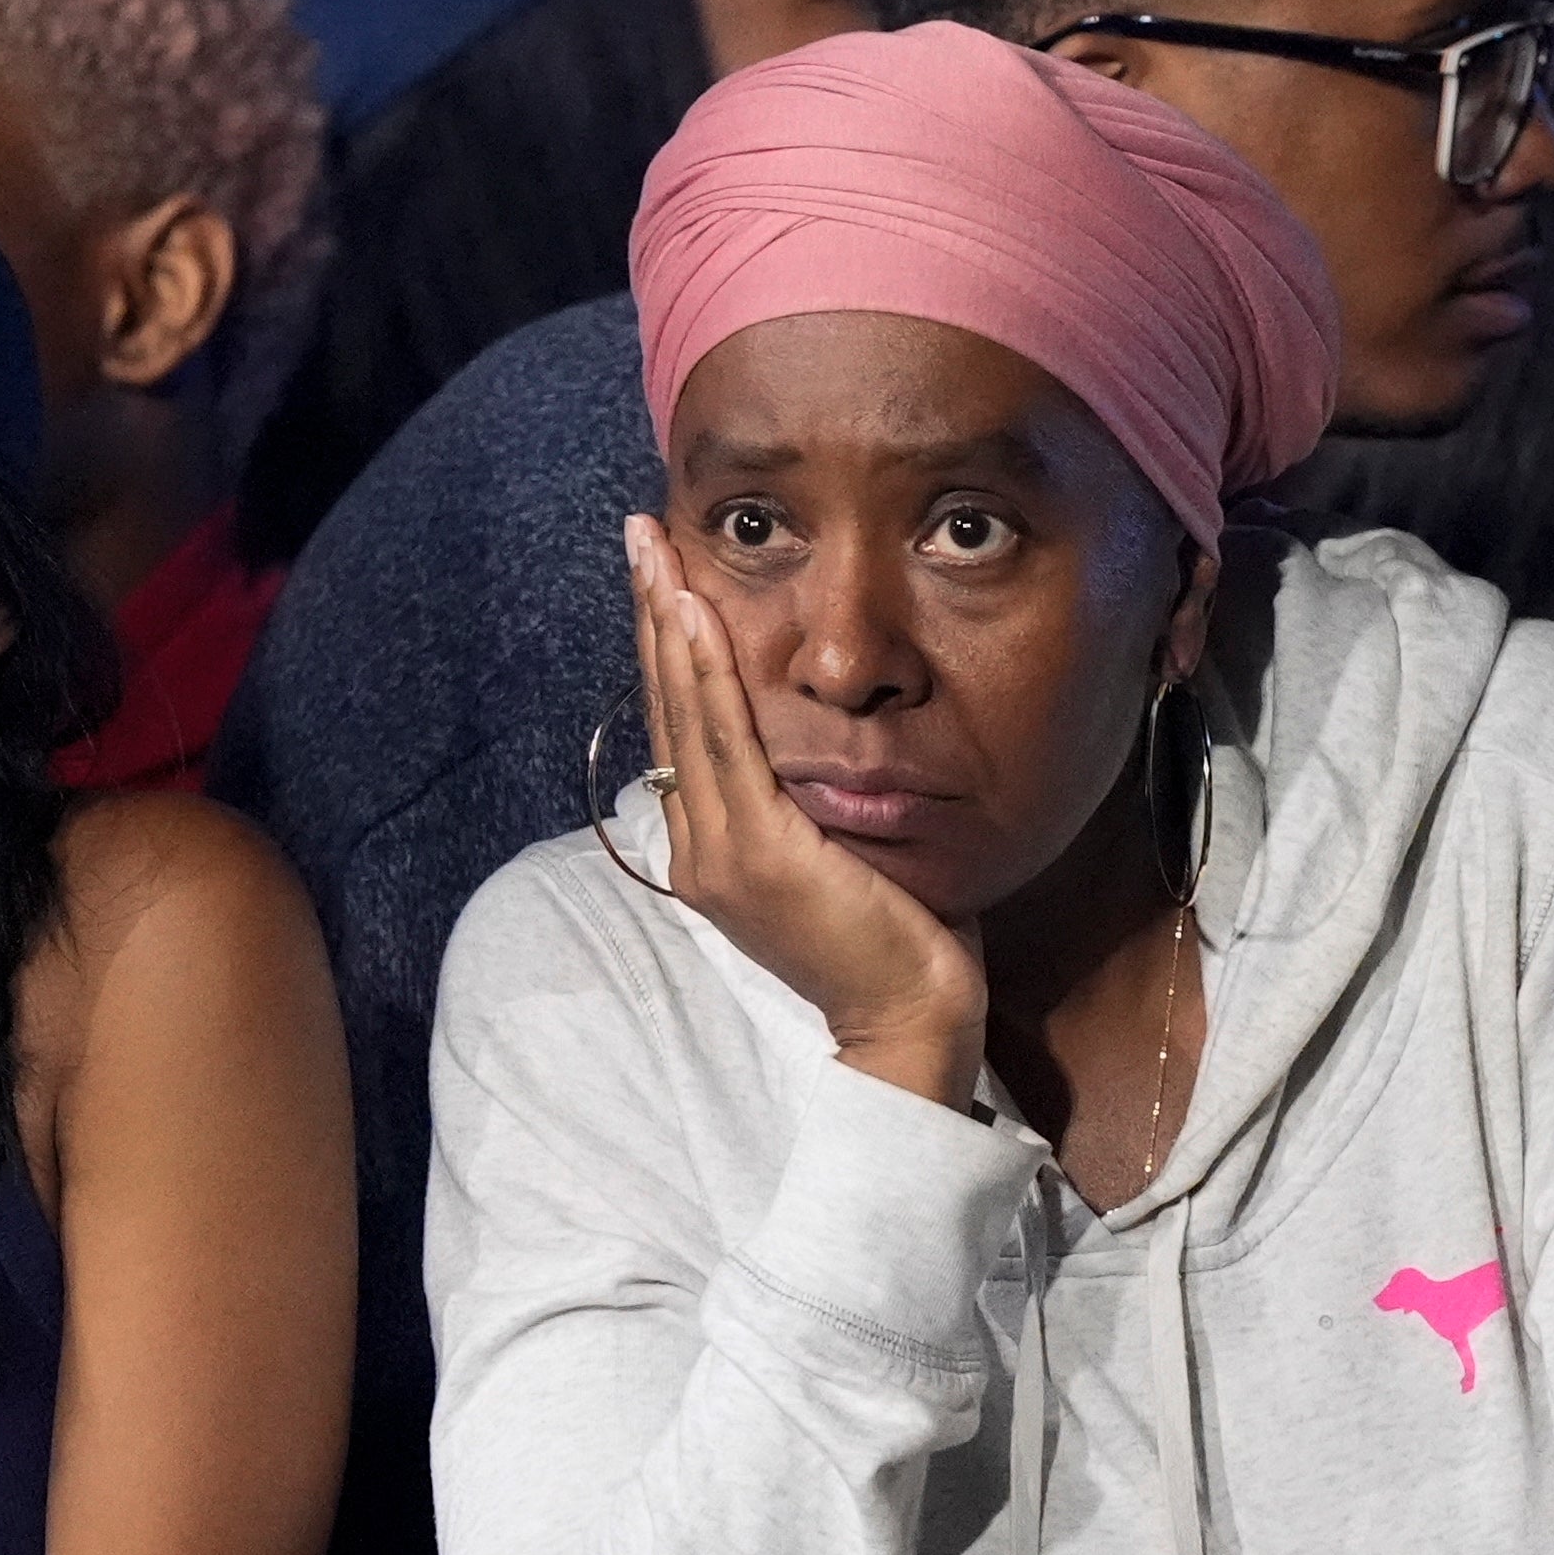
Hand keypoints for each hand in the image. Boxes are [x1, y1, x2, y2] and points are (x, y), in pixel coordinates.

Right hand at [622, 515, 985, 1105]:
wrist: (911, 1020)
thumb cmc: (901, 937)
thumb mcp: (851, 847)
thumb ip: (824, 795)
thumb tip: (839, 735)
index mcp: (716, 844)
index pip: (685, 725)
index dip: (672, 647)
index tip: (668, 576)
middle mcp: (699, 846)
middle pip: (668, 705)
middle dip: (655, 612)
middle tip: (642, 534)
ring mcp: (718, 851)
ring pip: (684, 713)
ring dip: (668, 622)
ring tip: (654, 551)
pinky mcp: (754, 854)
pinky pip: (722, 743)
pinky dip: (705, 673)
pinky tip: (695, 616)